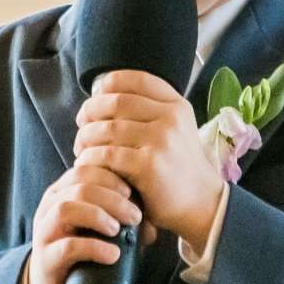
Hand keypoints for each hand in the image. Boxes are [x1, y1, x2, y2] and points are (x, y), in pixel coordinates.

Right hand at [24, 164, 143, 283]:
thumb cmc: (82, 251)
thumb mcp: (100, 229)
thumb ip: (120, 219)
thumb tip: (152, 224)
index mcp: (62, 192)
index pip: (83, 170)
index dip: (110, 176)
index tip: (133, 192)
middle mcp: (49, 208)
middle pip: (78, 186)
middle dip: (111, 198)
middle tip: (135, 216)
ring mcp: (44, 232)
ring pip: (66, 209)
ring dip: (98, 216)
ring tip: (119, 230)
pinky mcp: (45, 259)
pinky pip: (67, 247)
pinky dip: (94, 248)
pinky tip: (114, 254)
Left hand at [73, 70, 224, 255]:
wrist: (202, 205)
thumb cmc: (179, 168)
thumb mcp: (177, 131)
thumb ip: (151, 112)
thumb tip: (104, 94)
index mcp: (177, 105)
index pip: (136, 79)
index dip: (109, 84)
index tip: (96, 97)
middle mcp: (171, 118)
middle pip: (116, 102)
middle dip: (90, 111)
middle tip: (81, 125)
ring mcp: (161, 141)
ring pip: (107, 128)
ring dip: (85, 138)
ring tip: (81, 148)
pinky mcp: (148, 165)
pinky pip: (106, 154)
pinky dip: (90, 158)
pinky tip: (87, 164)